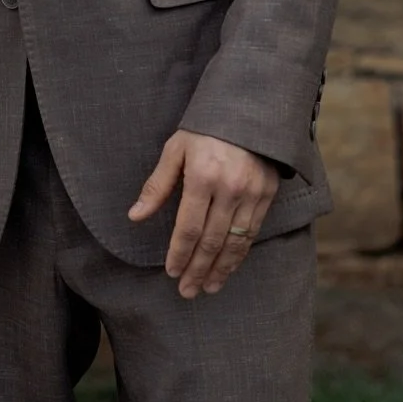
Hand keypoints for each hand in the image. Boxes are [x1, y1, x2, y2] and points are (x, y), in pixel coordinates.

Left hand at [128, 131, 280, 299]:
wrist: (249, 110)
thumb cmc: (205, 129)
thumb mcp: (175, 150)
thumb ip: (157, 186)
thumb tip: (135, 216)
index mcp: (203, 177)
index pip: (189, 228)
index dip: (179, 253)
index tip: (171, 271)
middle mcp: (230, 189)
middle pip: (212, 241)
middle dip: (198, 270)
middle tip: (187, 291)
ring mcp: (251, 194)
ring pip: (234, 242)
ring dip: (220, 269)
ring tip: (208, 288)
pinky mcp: (267, 195)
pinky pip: (252, 233)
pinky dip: (239, 254)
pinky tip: (229, 267)